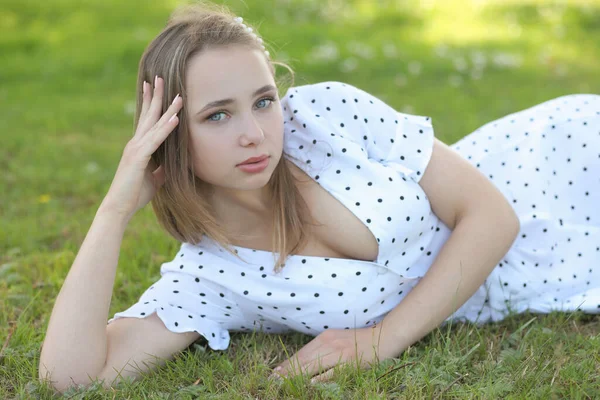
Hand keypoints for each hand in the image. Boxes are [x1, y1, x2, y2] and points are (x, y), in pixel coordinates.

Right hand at [100, 76, 181, 221]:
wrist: (119, 207)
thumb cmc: (135, 194)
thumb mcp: (154, 179)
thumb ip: (161, 169)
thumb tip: (171, 166)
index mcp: (139, 147)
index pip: (146, 120)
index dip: (151, 103)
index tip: (155, 87)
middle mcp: (135, 143)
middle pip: (148, 115)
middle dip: (156, 96)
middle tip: (161, 77)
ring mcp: (136, 149)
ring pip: (154, 124)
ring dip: (167, 109)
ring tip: (177, 95)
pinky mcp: (138, 157)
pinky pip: (155, 140)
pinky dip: (166, 129)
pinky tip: (175, 119)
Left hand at [270, 322, 398, 383]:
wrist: (382, 337)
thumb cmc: (359, 342)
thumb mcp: (338, 340)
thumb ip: (323, 348)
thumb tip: (306, 361)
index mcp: (325, 337)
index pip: (302, 352)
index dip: (287, 363)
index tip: (275, 372)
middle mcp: (330, 343)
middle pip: (304, 359)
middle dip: (287, 371)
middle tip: (273, 380)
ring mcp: (339, 352)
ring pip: (313, 365)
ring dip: (297, 375)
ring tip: (283, 383)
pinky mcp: (349, 362)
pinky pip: (331, 371)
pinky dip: (319, 377)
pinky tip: (309, 383)